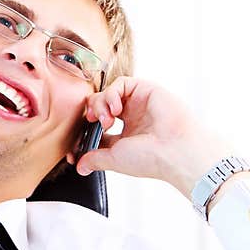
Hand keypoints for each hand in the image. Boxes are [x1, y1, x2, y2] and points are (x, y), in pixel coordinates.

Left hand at [67, 77, 235, 199]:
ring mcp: (138, 104)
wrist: (175, 151)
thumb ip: (95, 159)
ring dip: (100, 105)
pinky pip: (121, 83)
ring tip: (107, 120)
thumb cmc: (150, 159)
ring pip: (107, 93)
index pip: (97, 130)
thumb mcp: (115, 160)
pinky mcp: (145, 90)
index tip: (73, 149)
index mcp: (125, 136)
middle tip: (94, 126)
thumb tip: (80, 167)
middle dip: (90, 115)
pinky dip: (112, 93)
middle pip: (99, 107)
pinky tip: (116, 109)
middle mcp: (131, 119)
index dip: (83, 135)